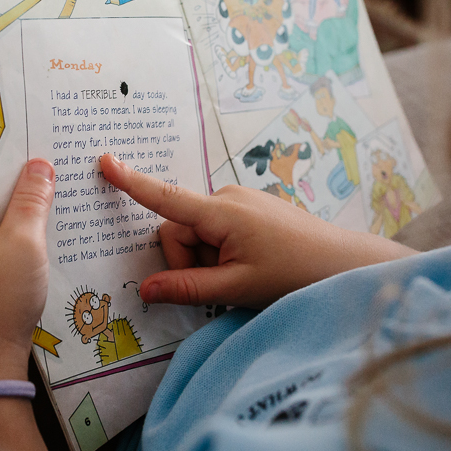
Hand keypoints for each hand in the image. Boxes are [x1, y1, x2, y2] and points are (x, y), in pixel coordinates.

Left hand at [0, 139, 54, 383]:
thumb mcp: (24, 245)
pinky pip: (1, 225)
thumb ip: (31, 200)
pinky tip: (49, 213)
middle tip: (52, 138)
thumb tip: (40, 164)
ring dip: (22, 189)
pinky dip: (22, 214)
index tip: (23, 112)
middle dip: (16, 158)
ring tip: (57, 170)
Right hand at [99, 154, 415, 308]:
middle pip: (179, 230)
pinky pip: (217, 231)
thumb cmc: (296, 275)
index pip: (164, 197)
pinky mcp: (251, 211)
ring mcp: (241, 202)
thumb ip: (188, 288)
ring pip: (198, 234)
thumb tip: (146, 289)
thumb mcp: (237, 289)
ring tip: (243, 278)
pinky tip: (249, 267)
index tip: (104, 161)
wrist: (346, 264)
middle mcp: (227, 198)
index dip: (131, 181)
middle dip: (187, 260)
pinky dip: (221, 253)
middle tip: (221, 286)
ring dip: (207, 260)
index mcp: (221, 212)